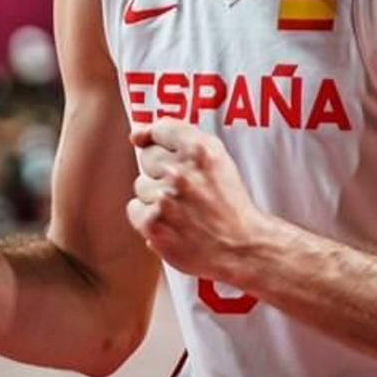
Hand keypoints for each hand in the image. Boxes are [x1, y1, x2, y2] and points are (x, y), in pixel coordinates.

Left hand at [126, 119, 267, 280]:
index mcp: (201, 150)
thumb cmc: (230, 204)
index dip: (154, 136)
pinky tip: (169, 223)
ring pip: (141, 185)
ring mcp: (165, 197)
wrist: (241, 246)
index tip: (149, 142)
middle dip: (160, 170)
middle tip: (182, 189)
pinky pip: (134, 208)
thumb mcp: (218, 159)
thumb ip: (184, 139)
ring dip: (155, 196)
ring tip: (180, 209)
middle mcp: (181, 170)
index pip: (161, 129)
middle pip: (147, 156)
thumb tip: (137, 136)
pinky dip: (148, 218)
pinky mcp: (153, 222)